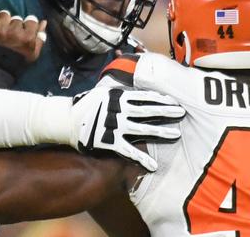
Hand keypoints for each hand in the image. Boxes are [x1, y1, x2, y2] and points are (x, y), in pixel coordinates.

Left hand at [0, 9, 46, 61]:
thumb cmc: (15, 66)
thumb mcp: (31, 55)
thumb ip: (39, 39)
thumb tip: (43, 23)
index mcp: (27, 39)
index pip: (32, 20)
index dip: (28, 25)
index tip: (25, 29)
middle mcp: (15, 33)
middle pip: (18, 18)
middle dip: (15, 24)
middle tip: (11, 33)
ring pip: (5, 14)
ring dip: (3, 20)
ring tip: (0, 29)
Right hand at [70, 87, 184, 171]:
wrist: (67, 120)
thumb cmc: (87, 104)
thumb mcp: (104, 91)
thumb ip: (121, 91)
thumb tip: (137, 85)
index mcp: (118, 97)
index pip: (144, 97)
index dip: (160, 99)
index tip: (175, 101)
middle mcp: (119, 111)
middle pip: (147, 111)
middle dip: (166, 112)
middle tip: (182, 113)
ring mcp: (114, 127)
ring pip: (142, 129)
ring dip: (160, 132)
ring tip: (176, 134)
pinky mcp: (109, 142)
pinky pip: (128, 151)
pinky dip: (141, 158)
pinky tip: (153, 165)